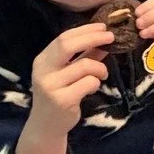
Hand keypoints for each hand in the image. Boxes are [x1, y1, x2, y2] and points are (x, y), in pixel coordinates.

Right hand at [28, 23, 113, 137]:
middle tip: (111, 37)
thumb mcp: (69, 72)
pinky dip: (96, 82)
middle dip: (93, 38)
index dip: (85, 30)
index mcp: (43, 60)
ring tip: (102, 74)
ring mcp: (50, 86)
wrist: (46, 126)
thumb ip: (84, 56)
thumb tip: (104, 38)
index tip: (103, 27)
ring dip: (99, 67)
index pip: (64, 37)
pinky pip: (88, 82)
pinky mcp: (61, 100)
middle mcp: (43, 70)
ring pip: (84, 65)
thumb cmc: (59, 94)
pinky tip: (92, 87)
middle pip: (68, 45)